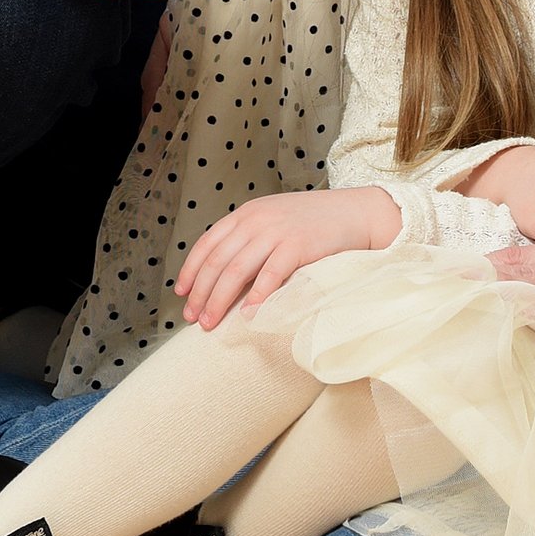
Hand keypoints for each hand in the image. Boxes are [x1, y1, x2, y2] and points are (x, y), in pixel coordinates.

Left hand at [176, 187, 397, 327]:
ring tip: (209, 323)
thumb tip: (222, 272)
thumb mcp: (273, 219)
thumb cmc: (312, 223)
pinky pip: (271, 274)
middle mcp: (257, 220)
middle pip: (218, 261)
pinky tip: (247, 314)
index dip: (191, 270)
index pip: (208, 243)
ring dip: (219, 300)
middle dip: (201, 292)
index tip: (181, 294)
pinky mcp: (298, 246)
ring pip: (237, 270)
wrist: (353, 213)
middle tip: (192, 318)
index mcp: (247, 213)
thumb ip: (249, 237)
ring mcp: (277, 232)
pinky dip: (256, 296)